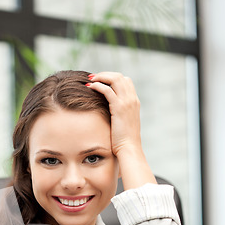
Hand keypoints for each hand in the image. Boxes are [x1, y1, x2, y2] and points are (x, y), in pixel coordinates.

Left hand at [87, 72, 155, 188]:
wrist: (129, 149)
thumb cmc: (124, 142)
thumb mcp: (123, 125)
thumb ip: (118, 115)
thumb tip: (107, 114)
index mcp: (134, 103)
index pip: (125, 81)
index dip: (112, 78)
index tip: (100, 81)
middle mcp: (132, 100)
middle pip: (120, 76)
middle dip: (106, 75)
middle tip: (93, 78)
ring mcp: (127, 102)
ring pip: (115, 79)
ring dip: (101, 77)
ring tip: (90, 80)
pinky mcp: (119, 107)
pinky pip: (108, 90)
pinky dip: (98, 85)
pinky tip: (90, 87)